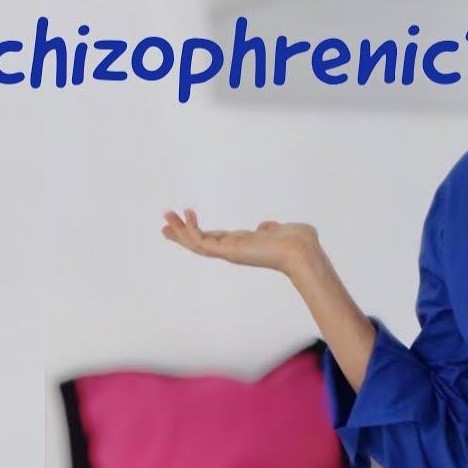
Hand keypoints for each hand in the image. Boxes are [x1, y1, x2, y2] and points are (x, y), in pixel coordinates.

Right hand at [161, 208, 319, 276]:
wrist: (303, 251)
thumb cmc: (299, 242)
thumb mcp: (281, 230)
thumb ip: (271, 228)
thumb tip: (266, 226)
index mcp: (244, 245)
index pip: (216, 239)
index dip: (201, 232)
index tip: (187, 222)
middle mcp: (234, 250)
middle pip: (201, 243)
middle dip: (182, 234)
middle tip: (164, 225)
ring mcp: (230, 252)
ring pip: (197, 243)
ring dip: (180, 231)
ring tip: (166, 215)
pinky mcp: (229, 251)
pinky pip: (203, 242)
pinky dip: (192, 230)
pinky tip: (186, 215)